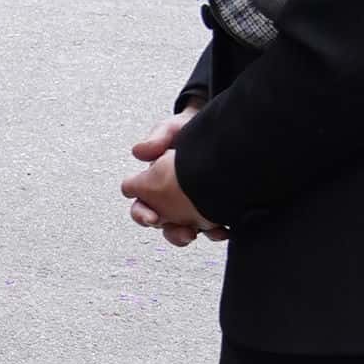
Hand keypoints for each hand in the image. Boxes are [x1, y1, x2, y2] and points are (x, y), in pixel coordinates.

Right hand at [123, 120, 220, 245]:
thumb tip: (138, 153)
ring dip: (197, 235)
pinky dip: (218, 231)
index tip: (153, 217)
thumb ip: (156, 138)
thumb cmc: (188, 128)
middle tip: (186, 234)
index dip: (143, 213)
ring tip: (211, 233)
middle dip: (173, 233)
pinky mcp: (213, 207)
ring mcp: (191, 206)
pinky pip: (212, 226)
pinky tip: (226, 228)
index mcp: (153, 185)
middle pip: (164, 225)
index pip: (140, 205)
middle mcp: (170, 200)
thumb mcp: (171, 129)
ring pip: (187, 230)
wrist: (220, 128)